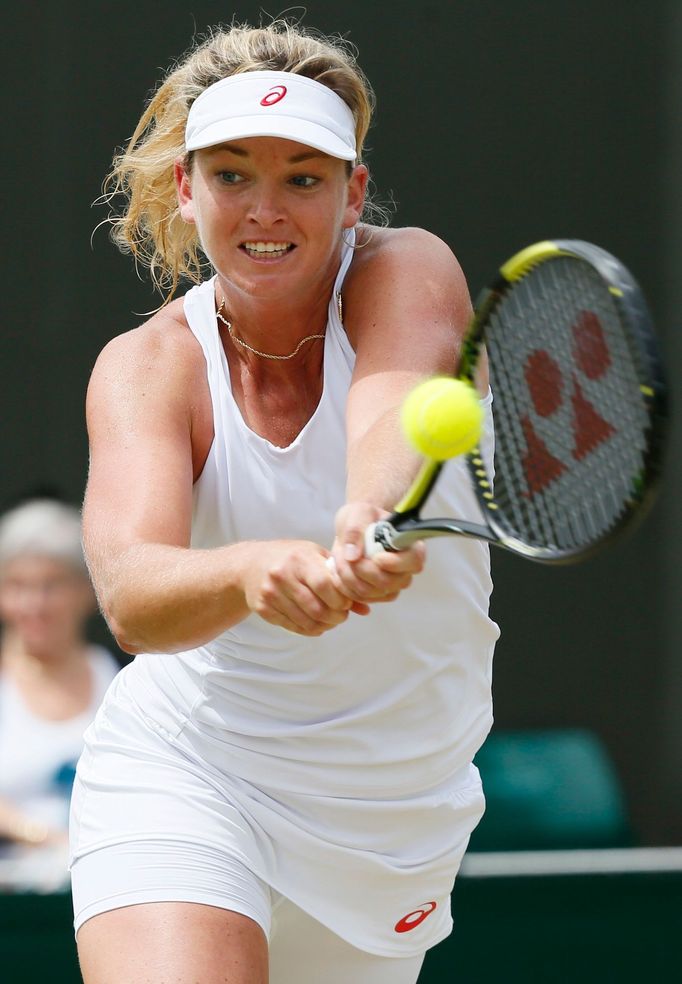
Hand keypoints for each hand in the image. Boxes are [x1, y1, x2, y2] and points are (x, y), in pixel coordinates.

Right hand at [242, 540, 363, 636]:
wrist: (250, 564)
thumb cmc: (290, 558)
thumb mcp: (314, 557)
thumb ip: (338, 578)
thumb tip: (365, 607)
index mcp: (299, 558)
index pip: (325, 585)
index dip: (341, 599)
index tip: (346, 602)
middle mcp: (282, 575)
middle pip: (317, 607)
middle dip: (336, 616)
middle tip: (342, 615)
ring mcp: (271, 593)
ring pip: (306, 620)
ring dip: (324, 625)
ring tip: (330, 620)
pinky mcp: (263, 608)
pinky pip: (293, 627)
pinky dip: (309, 629)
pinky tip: (316, 623)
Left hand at [330, 503, 425, 604]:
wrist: (353, 530)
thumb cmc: (361, 517)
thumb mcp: (357, 513)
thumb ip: (355, 530)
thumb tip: (353, 556)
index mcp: (410, 545)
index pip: (414, 561)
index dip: (394, 563)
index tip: (375, 557)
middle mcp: (406, 568)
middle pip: (389, 582)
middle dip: (362, 571)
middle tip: (348, 556)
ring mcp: (393, 584)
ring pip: (372, 593)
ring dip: (350, 577)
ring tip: (340, 559)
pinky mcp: (378, 594)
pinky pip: (362, 599)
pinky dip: (346, 586)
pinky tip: (340, 571)